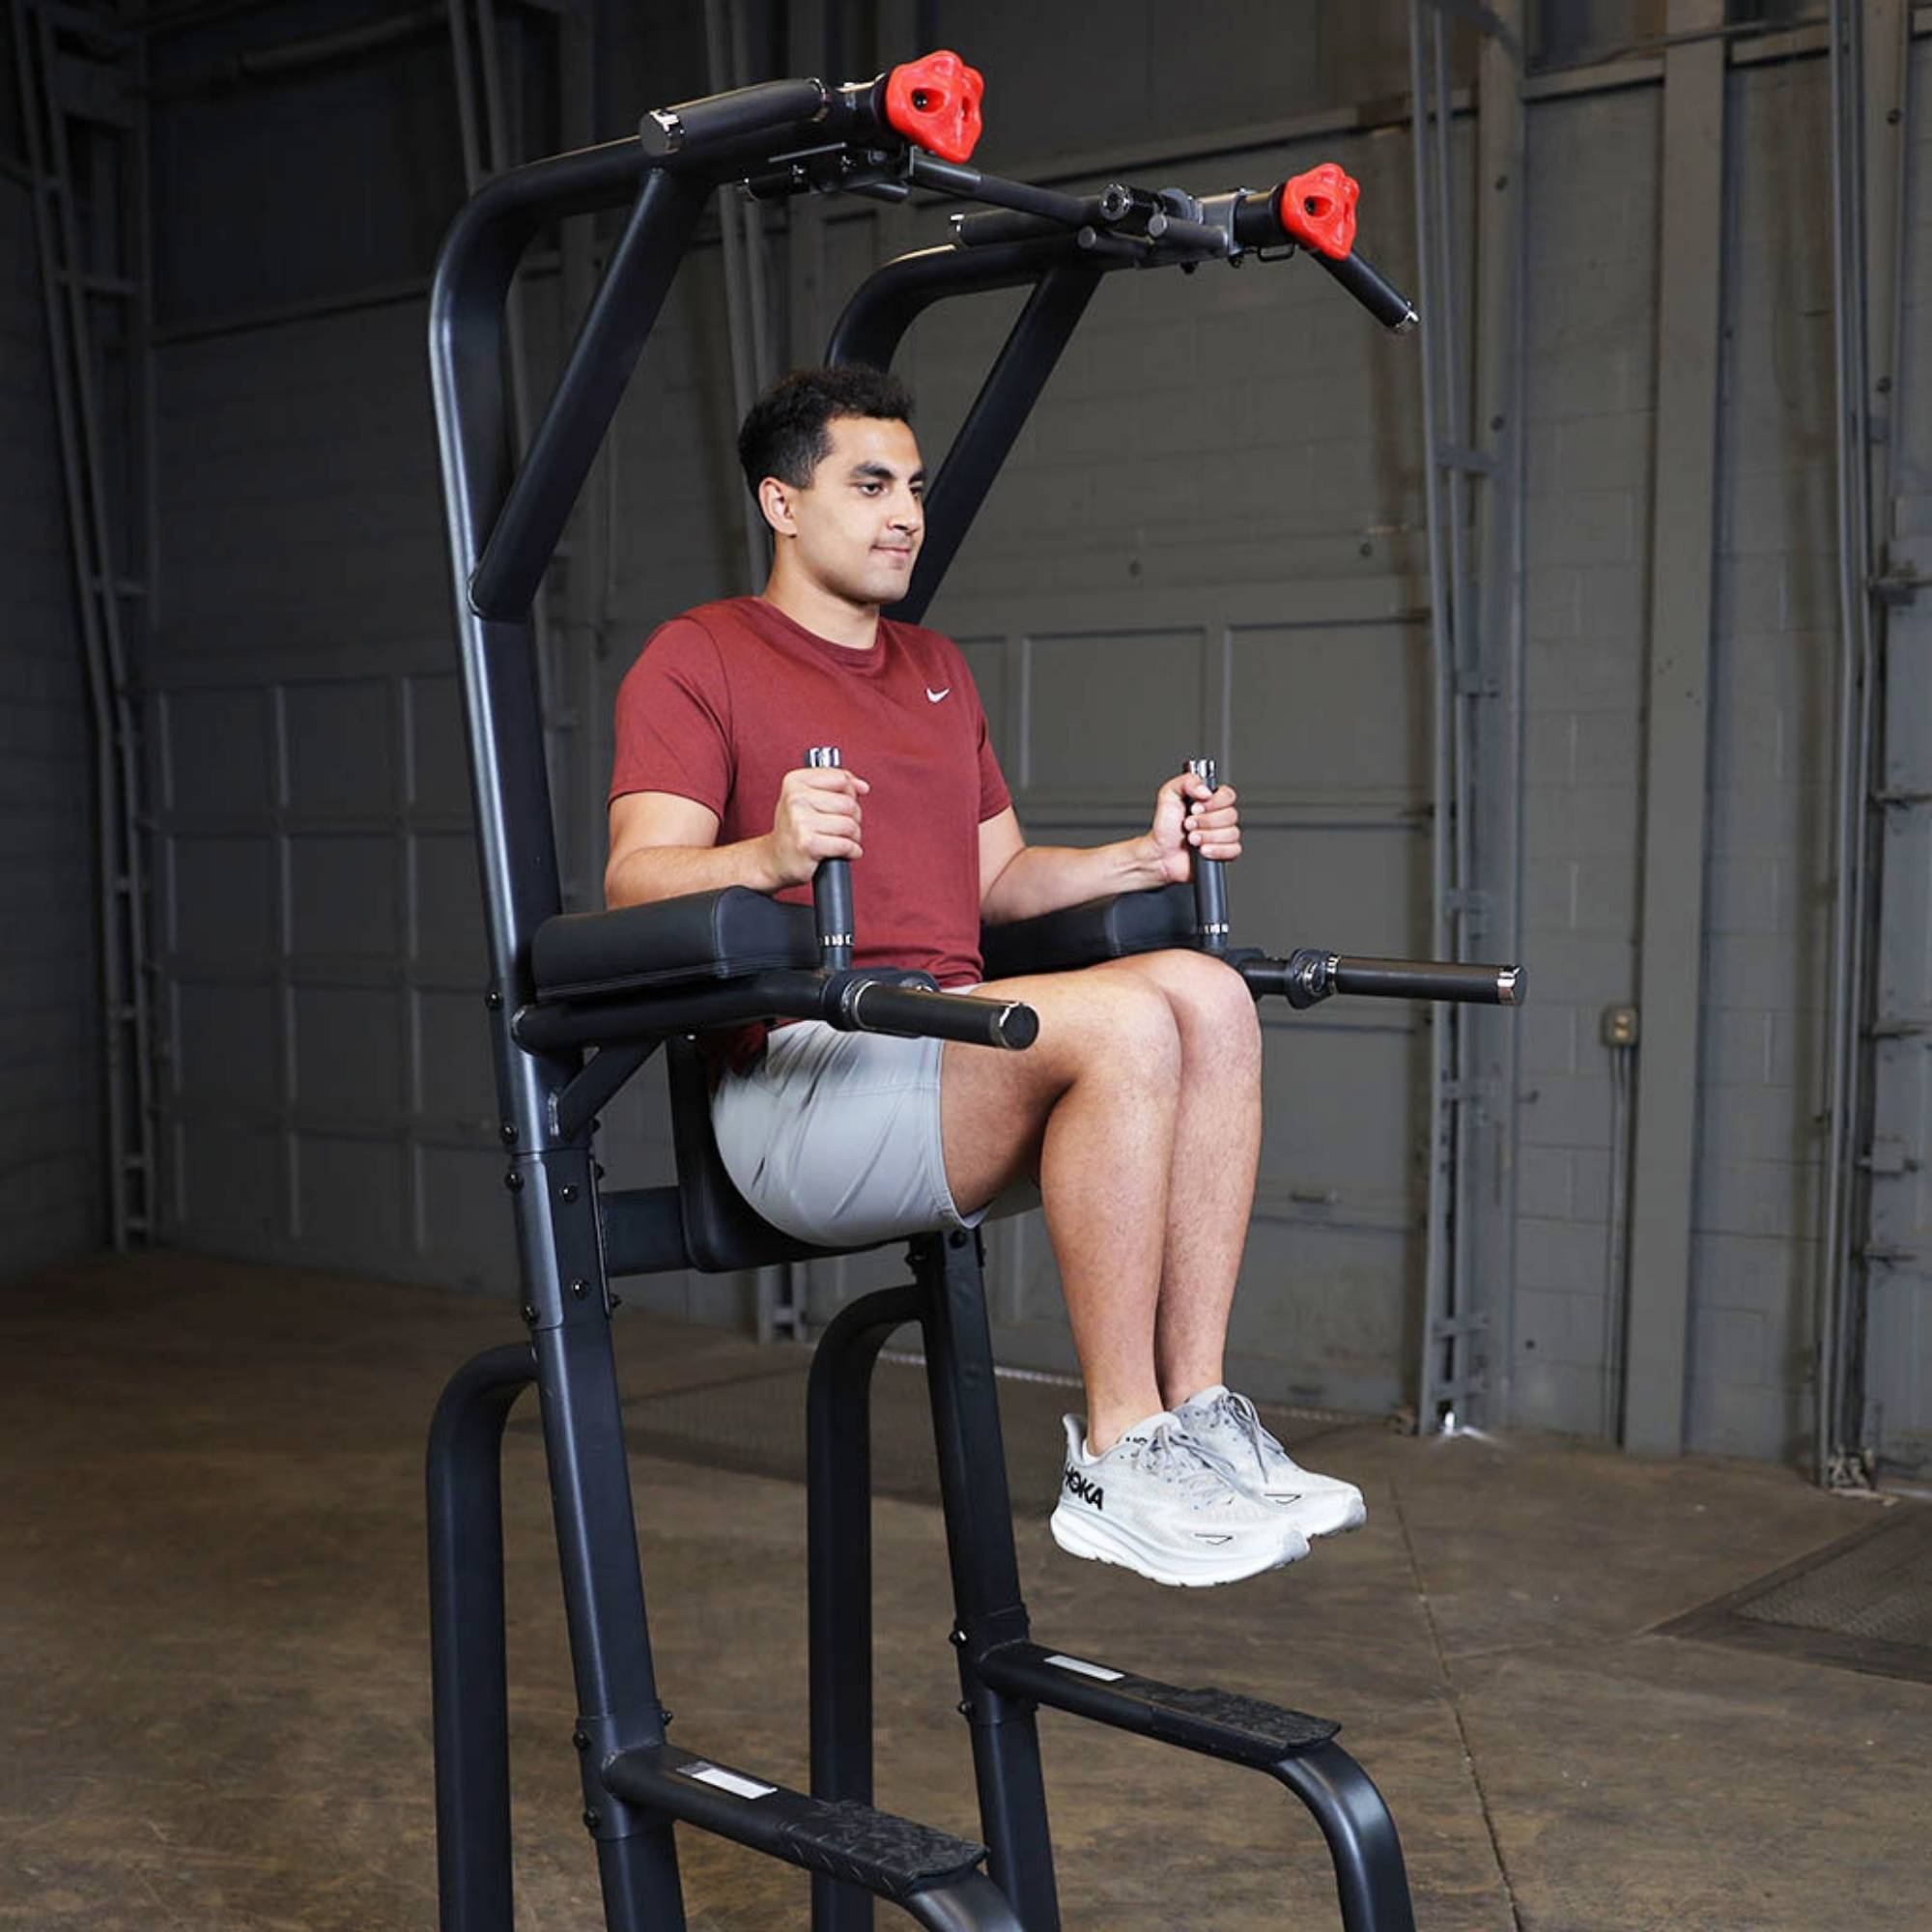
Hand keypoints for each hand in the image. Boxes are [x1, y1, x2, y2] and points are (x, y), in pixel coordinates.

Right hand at [766, 764, 868, 886]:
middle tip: (842, 827)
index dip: (850, 793)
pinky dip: (852, 851)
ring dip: (853, 836)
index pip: (841, 779)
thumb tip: (862, 786)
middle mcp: (795, 798)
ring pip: (849, 825)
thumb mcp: (808, 797)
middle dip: (854, 818)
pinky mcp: (807, 844)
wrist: (775, 859)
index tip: (843, 804)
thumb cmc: (796, 828)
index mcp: (795, 781)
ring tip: (841, 840)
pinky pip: (845, 845)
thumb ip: (836, 785)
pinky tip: (844, 852)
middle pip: (848, 803)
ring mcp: (800, 821)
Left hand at [1144, 771, 1239, 884]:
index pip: (1228, 795)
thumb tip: (1205, 790)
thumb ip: (1186, 782)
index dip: (1214, 802)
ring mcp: (1223, 835)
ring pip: (1232, 833)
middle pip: (1231, 815)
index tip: (1195, 808)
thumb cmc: (1165, 827)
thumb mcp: (1169, 795)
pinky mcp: (1224, 853)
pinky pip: (1234, 849)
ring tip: (1192, 839)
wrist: (1161, 854)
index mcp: (1210, 801)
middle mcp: (1218, 817)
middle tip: (1189, 825)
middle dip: (1206, 822)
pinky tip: (1202, 850)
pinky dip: (1217, 850)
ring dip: (1208, 837)